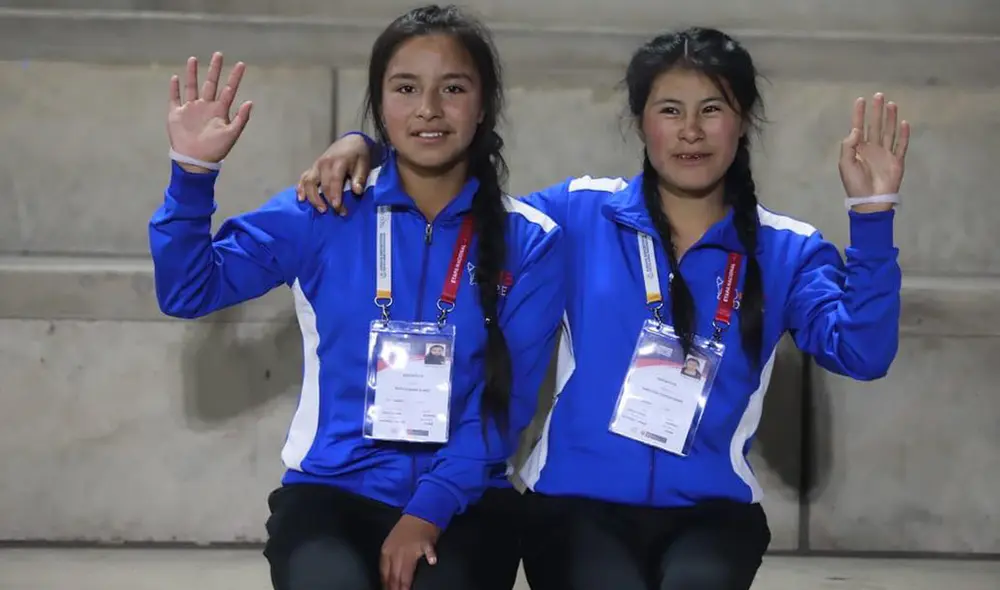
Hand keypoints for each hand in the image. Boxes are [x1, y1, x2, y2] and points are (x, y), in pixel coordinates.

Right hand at [167, 52, 252, 171]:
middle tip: (218, 54)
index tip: (241, 64)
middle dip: (214, 69)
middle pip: (210, 83)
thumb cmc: (215, 150)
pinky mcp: (176, 114)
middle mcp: (205, 106)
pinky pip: (175, 98)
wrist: (195, 161)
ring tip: (193, 59)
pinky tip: (175, 77)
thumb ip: (241, 118)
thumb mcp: (231, 134)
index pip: (229, 90)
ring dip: (192, 74)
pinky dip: (174, 88)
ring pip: (192, 87)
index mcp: (220, 110)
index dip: (235, 77)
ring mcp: (191, 109)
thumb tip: (250, 101)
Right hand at [296, 133, 371, 214]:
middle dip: (327, 201)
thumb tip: (357, 191)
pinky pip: (303, 178)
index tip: (338, 208)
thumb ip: (360, 178)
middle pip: (321, 185)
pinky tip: (301, 199)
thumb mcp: (364, 164)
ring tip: (320, 209)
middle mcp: (324, 164)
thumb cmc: (358, 155)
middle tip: (337, 212)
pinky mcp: (313, 168)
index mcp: (337, 162)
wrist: (350, 142)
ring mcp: (316, 166)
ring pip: (309, 182)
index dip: (335, 196)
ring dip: (312, 197)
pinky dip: (300, 189)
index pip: (334, 181)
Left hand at [380, 514, 439, 589]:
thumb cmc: (407, 529)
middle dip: (395, 588)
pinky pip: (429, 550)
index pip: (385, 573)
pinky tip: (432, 561)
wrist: (421, 512)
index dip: (386, 585)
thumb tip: (389, 577)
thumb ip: (390, 558)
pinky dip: (431, 556)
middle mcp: (398, 550)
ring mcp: (412, 547)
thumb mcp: (392, 543)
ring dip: (406, 583)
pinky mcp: (427, 542)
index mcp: (387, 550)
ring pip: (407, 569)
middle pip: (395, 575)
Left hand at [838, 92, 909, 211]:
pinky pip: (901, 145)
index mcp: (858, 149)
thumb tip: (856, 129)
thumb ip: (848, 146)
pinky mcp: (897, 161)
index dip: (859, 114)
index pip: (859, 127)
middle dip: (876, 111)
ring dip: (890, 118)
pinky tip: (904, 123)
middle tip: (879, 95)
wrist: (870, 202)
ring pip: (889, 132)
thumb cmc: (855, 184)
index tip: (861, 100)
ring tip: (891, 104)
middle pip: (875, 125)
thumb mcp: (845, 165)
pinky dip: (903, 135)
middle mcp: (872, 148)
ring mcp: (885, 154)